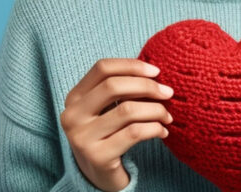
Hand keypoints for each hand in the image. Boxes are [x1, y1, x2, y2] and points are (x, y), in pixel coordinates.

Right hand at [60, 58, 174, 191]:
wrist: (99, 174)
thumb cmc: (109, 133)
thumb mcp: (107, 108)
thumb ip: (122, 89)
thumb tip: (155, 73)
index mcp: (74, 97)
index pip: (102, 68)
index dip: (131, 66)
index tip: (156, 71)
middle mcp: (72, 116)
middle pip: (113, 86)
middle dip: (147, 86)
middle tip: (168, 93)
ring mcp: (82, 137)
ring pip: (127, 110)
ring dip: (155, 110)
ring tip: (167, 116)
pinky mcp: (97, 157)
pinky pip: (134, 133)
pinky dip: (154, 128)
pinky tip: (162, 131)